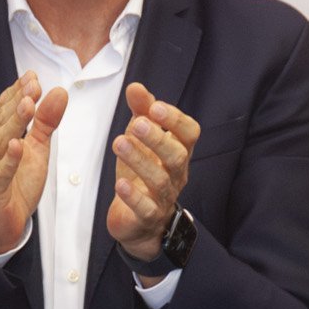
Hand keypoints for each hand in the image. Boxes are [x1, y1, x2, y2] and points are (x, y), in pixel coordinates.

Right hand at [0, 73, 67, 256]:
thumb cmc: (16, 184)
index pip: (5, 108)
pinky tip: (17, 146)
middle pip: (2, 121)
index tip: (33, 77)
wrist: (2, 223)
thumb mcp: (37, 149)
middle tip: (33, 86)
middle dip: (17, 102)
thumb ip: (46, 121)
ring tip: (27, 106)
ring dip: (13, 123)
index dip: (18, 92)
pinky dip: (8, 160)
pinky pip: (0, 173)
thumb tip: (59, 92)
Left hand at [108, 82, 199, 261]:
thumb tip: (135, 87)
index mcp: (178, 151)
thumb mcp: (141, 140)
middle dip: (158, 139)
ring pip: (159, 180)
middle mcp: (176, 174)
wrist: (139, 221)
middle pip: (177, 156)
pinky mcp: (147, 217)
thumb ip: (141, 112)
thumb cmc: (142, 174)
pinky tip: (120, 184)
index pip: (189, 133)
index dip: (175, 120)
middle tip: (138, 124)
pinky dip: (133, 197)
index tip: (155, 107)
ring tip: (119, 143)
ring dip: (140, 161)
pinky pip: (145, 208)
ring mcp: (163, 197)